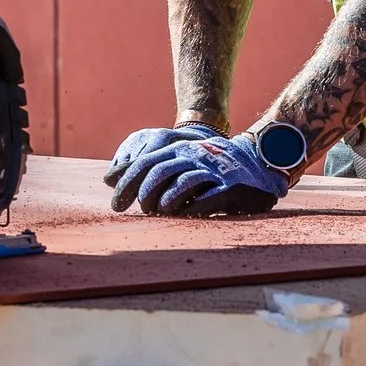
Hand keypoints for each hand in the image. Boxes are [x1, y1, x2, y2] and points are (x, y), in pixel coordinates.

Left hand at [108, 132, 289, 216]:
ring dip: (165, 200)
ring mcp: (212, 169)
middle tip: (138, 211)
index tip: (115, 205)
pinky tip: (182, 216)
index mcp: (176, 148)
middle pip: (159, 170)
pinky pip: (208, 196)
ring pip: (182, 181)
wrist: (256, 164)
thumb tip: (109, 179)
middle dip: (142, 193)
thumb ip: (145, 169)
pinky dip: (192, 207)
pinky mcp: (230, 186)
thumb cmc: (207, 170)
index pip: (144, 163)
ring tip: (158, 213)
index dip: (127, 184)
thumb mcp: (177, 163)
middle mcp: (192, 155)